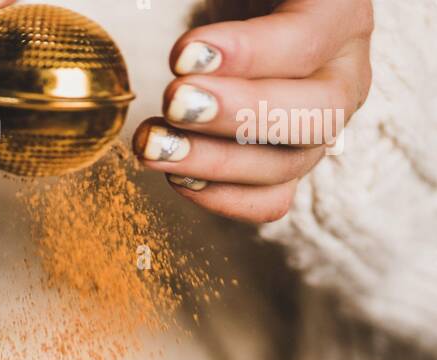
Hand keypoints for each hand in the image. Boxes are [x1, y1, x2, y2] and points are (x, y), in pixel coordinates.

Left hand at [133, 0, 373, 222]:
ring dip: (212, 163)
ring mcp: (324, 128)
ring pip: (287, 166)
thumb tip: (195, 43)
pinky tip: (176, 175)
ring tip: (154, 144)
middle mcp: (346, 76)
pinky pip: (269, 199)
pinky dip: (221, 195)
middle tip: (174, 103)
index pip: (306, 42)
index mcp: (343, 13)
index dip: (246, 55)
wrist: (261, 11)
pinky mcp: (293, 163)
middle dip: (235, 117)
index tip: (183, 56)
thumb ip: (235, 5)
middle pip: (312, 117)